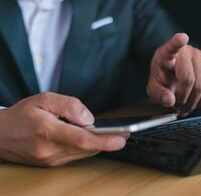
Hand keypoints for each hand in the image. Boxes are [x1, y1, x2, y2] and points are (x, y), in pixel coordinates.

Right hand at [0, 93, 127, 166]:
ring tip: (114, 135)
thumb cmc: (22, 115)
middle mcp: (50, 150)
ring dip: (99, 145)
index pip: (82, 139)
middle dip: (108, 142)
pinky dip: (88, 148)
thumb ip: (69, 106)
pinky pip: (76, 156)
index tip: (122, 138)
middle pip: (87, 149)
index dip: (104, 141)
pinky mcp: (53, 163)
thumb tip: (89, 118)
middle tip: (125, 134)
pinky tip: (94, 139)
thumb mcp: (44, 99)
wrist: (1, 134)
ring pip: (84, 153)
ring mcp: (51, 160)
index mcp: (47, 131)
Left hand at [147, 33, 200, 115]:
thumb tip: (170, 100)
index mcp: (166, 53)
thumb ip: (159, 94)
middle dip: (182, 98)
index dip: (177, 42)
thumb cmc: (163, 77)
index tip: (182, 38)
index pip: (172, 45)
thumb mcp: (154, 87)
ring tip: (183, 106)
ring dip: (192, 102)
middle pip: (188, 78)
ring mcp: (199, 55)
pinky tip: (193, 102)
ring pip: (200, 85)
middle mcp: (185, 51)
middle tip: (176, 106)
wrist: (172, 72)